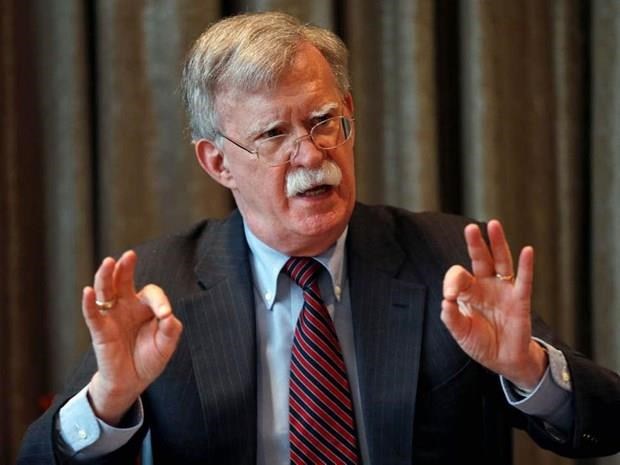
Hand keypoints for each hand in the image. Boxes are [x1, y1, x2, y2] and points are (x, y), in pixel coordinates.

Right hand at [82, 251, 182, 424]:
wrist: (132, 382)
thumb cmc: (149, 359)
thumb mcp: (166, 346)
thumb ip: (171, 331)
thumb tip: (169, 316)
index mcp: (145, 307)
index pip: (151, 293)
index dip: (160, 301)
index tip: (166, 315)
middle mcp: (126, 306)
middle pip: (123, 281)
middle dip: (125, 267)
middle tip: (129, 255)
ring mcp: (112, 316)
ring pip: (106, 291)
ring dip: (106, 276)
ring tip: (108, 262)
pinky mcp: (100, 330)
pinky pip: (93, 314)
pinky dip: (89, 303)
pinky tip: (88, 291)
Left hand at [441, 220, 546, 389]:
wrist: (503, 360)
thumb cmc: (480, 343)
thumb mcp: (460, 332)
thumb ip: (451, 318)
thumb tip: (446, 302)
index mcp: (468, 291)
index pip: (458, 275)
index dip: (452, 282)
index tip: (450, 296)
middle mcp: (486, 285)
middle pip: (481, 259)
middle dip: (475, 243)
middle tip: (470, 228)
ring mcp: (504, 290)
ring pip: (502, 262)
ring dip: (498, 243)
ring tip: (494, 225)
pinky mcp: (520, 300)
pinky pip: (524, 280)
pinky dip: (527, 266)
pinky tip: (527, 250)